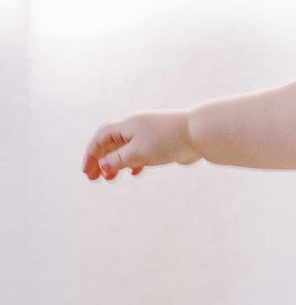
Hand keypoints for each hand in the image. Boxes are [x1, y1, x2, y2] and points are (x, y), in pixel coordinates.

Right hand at [81, 110, 201, 181]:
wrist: (199, 134)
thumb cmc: (168, 141)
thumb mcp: (138, 153)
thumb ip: (118, 160)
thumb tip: (103, 166)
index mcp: (127, 126)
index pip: (101, 137)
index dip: (91, 154)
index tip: (86, 172)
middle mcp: (136, 127)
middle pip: (111, 143)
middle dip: (100, 160)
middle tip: (92, 178)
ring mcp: (150, 135)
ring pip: (126, 149)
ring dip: (116, 163)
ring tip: (110, 179)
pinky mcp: (163, 143)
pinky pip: (143, 152)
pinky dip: (135, 163)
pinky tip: (134, 173)